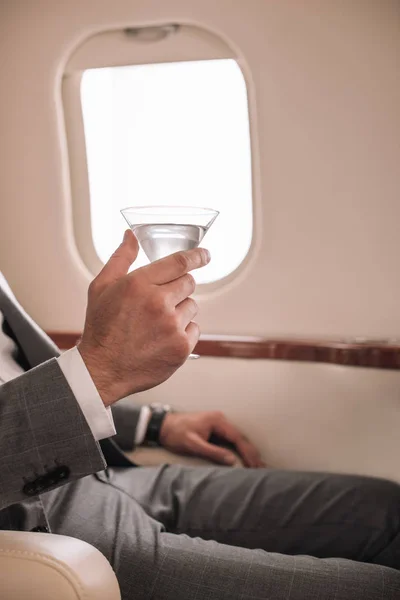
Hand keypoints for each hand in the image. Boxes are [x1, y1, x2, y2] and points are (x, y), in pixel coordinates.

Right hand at [78, 230, 209, 406]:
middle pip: (188, 282)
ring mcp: (172, 326)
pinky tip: (162, 338)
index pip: (179, 262)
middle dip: (178, 288)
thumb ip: (121, 258)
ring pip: (192, 306)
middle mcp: (158, 303)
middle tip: (161, 301)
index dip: (196, 256)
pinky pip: (194, 329)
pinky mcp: (181, 347)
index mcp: (139, 284)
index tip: (205, 255)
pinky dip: (183, 332)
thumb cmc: (101, 329)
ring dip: (180, 311)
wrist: (101, 369)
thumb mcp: (101, 287)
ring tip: (156, 324)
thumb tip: (131, 236)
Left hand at [159, 411, 264, 467]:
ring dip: (247, 452)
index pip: (237, 438)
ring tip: (258, 465)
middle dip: (252, 453)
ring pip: (237, 439)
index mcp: (217, 421)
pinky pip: (230, 440)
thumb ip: (212, 452)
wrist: (162, 426)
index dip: (247, 452)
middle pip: (240, 437)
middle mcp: (220, 419)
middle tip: (262, 468)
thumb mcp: (193, 444)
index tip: (255, 465)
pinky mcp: (214, 429)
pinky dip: (239, 449)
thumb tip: (232, 460)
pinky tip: (245, 458)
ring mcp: (218, 423)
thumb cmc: (176, 434)